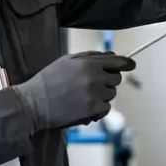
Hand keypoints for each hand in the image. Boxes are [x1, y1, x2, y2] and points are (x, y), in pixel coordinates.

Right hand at [12, 51, 135, 130]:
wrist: (33, 103)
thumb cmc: (48, 80)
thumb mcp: (67, 61)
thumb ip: (91, 57)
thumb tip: (112, 55)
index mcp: (88, 63)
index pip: (117, 61)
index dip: (126, 63)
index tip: (131, 65)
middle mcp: (95, 77)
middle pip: (117, 79)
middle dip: (108, 81)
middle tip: (93, 85)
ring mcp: (95, 94)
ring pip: (111, 94)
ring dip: (102, 95)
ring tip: (84, 97)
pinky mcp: (93, 109)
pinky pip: (106, 108)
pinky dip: (99, 109)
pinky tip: (86, 108)